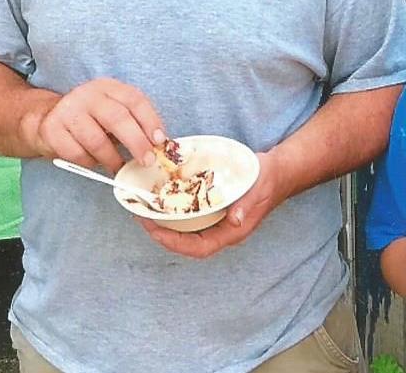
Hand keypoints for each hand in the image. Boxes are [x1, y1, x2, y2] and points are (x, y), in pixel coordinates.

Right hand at [34, 77, 165, 173]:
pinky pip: (77, 153)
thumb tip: (159, 147)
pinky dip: (89, 163)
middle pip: (117, 118)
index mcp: (107, 87)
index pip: (134, 99)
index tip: (160, 141)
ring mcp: (67, 111)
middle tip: (147, 161)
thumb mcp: (112, 113)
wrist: (47, 119)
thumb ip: (133, 124)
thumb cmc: (90, 120)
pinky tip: (93, 161)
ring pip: (96, 140)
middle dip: (136, 142)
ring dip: (112, 159)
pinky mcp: (52, 130)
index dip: (150, 120)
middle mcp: (87, 95)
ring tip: (119, 168)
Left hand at [136, 149, 289, 257]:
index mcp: (231, 232)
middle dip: (163, 234)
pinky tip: (161, 197)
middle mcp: (221, 229)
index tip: (154, 231)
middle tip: (141, 218)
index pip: (199, 247)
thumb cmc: (268, 180)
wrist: (277, 170)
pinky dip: (173, 209)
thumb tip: (234, 219)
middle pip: (187, 242)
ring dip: (165, 223)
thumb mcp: (258, 188)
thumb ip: (246, 204)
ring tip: (145, 210)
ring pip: (186, 229)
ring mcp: (216, 219)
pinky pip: (190, 214)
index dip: (175, 243)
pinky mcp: (212, 206)